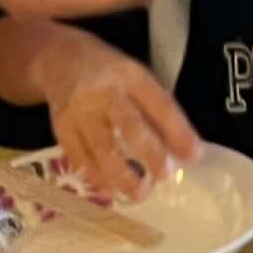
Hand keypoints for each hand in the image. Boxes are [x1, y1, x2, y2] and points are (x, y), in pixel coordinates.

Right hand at [50, 51, 201, 202]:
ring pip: (101, 149)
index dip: (177, 130)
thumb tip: (185, 152)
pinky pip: (80, 159)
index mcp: (129, 75)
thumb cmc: (109, 73)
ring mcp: (79, 111)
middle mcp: (103, 92)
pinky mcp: (60, 129)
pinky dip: (97, 178)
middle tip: (164, 176)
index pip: (158, 102)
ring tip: (138, 193)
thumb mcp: (137, 78)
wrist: (58, 59)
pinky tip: (110, 190)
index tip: (194, 156)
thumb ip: (158, 110)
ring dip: (122, 176)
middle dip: (150, 154)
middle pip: (128, 125)